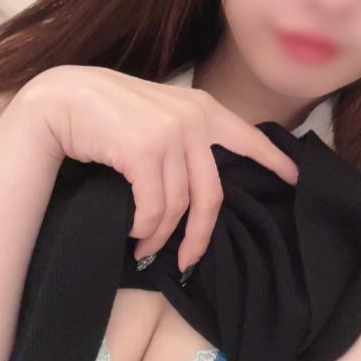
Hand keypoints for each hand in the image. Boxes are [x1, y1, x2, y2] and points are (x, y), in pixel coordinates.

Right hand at [21, 65, 299, 272]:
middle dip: (201, 236)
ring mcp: (169, 134)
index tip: (296, 180)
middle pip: (213, 195)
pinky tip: (133, 233)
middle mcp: (193, 120)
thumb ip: (186, 140)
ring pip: (178, 206)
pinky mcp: (144, 151)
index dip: (275, 162)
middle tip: (189, 261)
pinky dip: (144, 229)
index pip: (249, 139)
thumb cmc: (110, 112)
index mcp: (202, 109)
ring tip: (145, 246)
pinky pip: (153, 208)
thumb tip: (200, 188)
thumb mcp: (159, 115)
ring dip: (161, 236)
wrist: (64, 99)